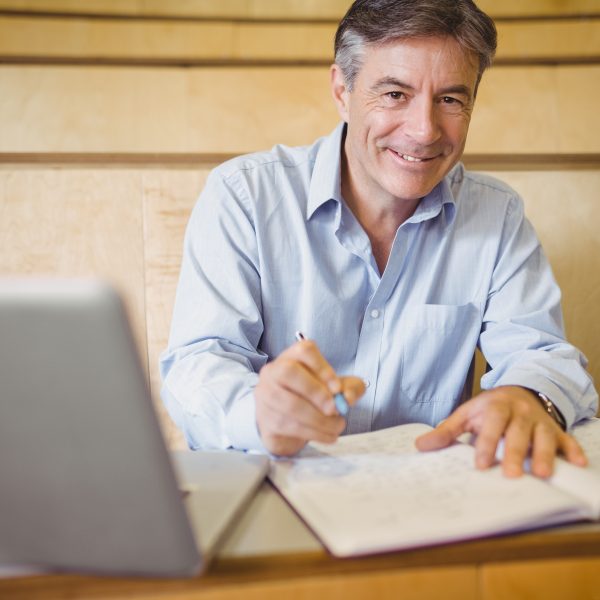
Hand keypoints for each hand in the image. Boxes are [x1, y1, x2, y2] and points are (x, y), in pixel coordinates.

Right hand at [255, 337, 364, 455]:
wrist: (286, 422)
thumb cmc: (311, 398)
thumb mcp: (335, 389)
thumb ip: (350, 388)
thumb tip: (348, 397)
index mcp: (293, 357)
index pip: (304, 350)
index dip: (322, 367)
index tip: (337, 387)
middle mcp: (275, 370)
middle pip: (289, 372)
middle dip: (316, 392)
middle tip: (335, 409)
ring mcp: (265, 393)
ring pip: (290, 404)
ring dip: (319, 420)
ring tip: (337, 427)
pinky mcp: (265, 417)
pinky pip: (288, 425)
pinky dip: (313, 433)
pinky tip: (327, 436)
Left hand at [415, 385, 586, 477]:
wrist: (519, 391)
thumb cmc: (488, 409)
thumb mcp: (465, 415)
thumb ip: (446, 431)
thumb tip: (420, 446)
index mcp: (495, 407)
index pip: (490, 425)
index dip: (486, 444)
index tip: (480, 464)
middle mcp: (519, 413)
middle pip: (518, 433)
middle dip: (515, 453)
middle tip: (511, 475)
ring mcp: (540, 421)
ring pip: (544, 436)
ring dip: (545, 454)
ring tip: (543, 474)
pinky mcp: (556, 430)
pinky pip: (568, 439)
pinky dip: (574, 450)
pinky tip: (578, 463)